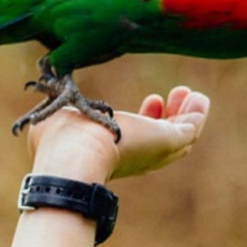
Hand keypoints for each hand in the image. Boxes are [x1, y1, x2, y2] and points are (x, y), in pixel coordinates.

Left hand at [27, 86, 209, 181]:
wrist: (73, 153)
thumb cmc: (57, 138)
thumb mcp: (56, 114)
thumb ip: (56, 106)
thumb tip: (46, 90)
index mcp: (109, 153)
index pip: (134, 138)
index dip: (144, 120)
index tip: (151, 101)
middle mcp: (134, 157)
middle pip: (161, 139)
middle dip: (168, 117)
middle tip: (171, 97)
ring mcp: (153, 152)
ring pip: (180, 134)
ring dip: (186, 114)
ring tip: (189, 95)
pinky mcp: (168, 142)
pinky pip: (192, 127)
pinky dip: (198, 113)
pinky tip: (200, 97)